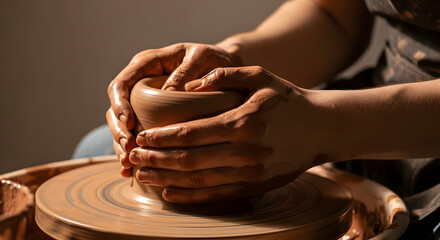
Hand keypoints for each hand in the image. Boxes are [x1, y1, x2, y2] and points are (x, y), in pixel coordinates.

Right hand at [106, 43, 241, 176]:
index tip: (129, 122)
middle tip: (129, 149)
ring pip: (121, 125)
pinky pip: (135, 134)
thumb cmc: (212, 58)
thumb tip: (167, 94)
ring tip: (127, 164)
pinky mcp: (150, 116)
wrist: (223, 65)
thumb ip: (185, 72)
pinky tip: (129, 171)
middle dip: (118, 130)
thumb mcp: (201, 58)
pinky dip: (131, 152)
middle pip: (116, 108)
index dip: (120, 104)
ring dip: (121, 145)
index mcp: (146, 64)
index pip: (121, 84)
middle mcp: (139, 82)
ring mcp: (143, 101)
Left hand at [129, 66, 336, 202]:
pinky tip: (170, 194)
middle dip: (155, 160)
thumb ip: (224, 76)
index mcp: (242, 122)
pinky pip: (216, 195)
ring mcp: (250, 173)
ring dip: (166, 179)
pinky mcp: (255, 186)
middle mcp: (244, 152)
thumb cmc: (288, 100)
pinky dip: (190, 196)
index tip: (142, 137)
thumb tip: (190, 86)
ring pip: (197, 180)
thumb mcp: (261, 76)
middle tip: (133, 158)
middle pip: (188, 160)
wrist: (321, 128)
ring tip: (143, 175)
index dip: (161, 138)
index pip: (189, 133)